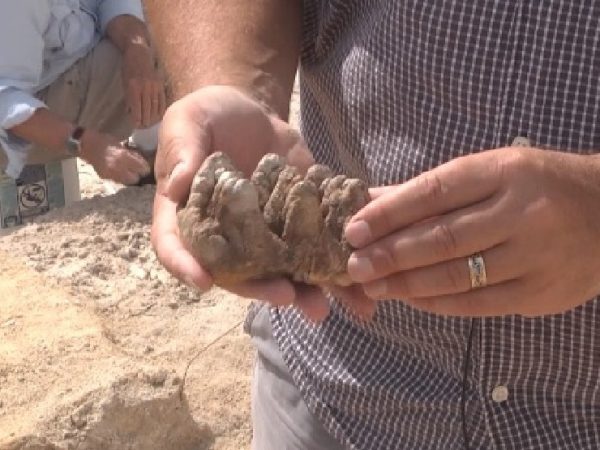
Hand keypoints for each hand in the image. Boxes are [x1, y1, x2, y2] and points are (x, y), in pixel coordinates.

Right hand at [80, 129, 149, 184]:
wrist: (86, 145)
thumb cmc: (104, 141)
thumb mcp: (120, 145)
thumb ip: (130, 154)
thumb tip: (141, 161)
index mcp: (123, 156)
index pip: (141, 168)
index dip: (144, 168)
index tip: (145, 167)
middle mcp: (118, 167)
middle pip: (135, 179)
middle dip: (137, 175)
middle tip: (137, 171)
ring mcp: (110, 173)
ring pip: (126, 182)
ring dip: (129, 178)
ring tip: (128, 172)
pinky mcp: (105, 177)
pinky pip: (117, 181)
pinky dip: (120, 178)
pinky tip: (119, 172)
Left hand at [121, 42, 165, 126]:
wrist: (139, 53)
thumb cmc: (128, 68)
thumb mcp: (124, 83)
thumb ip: (128, 99)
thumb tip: (131, 114)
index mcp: (133, 87)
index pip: (136, 109)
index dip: (137, 120)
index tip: (136, 126)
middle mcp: (145, 87)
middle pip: (147, 110)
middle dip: (145, 121)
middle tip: (144, 127)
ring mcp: (154, 86)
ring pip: (155, 107)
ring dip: (153, 118)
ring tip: (151, 124)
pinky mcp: (161, 85)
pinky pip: (162, 101)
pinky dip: (161, 110)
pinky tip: (159, 116)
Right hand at [151, 85, 339, 320]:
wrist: (250, 113)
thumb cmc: (207, 116)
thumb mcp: (187, 124)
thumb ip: (183, 152)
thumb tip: (177, 183)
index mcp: (188, 215)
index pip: (176, 246)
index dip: (186, 266)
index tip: (203, 282)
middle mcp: (223, 235)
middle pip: (236, 271)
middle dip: (261, 288)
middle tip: (286, 297)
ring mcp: (262, 233)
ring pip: (279, 270)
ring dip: (303, 290)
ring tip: (326, 305)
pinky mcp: (295, 222)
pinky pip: (312, 245)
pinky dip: (333, 260)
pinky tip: (355, 272)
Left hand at [345, 147, 599, 316]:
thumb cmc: (536, 186)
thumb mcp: (490, 171)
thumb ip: (431, 190)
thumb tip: (370, 201)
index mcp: (503, 172)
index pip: (434, 192)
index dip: (389, 213)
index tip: (353, 230)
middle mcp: (521, 213)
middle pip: (442, 238)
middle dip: (390, 255)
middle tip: (353, 266)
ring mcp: (534, 256)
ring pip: (458, 276)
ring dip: (407, 284)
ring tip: (372, 286)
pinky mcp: (541, 293)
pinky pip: (478, 303)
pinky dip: (438, 303)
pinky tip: (410, 299)